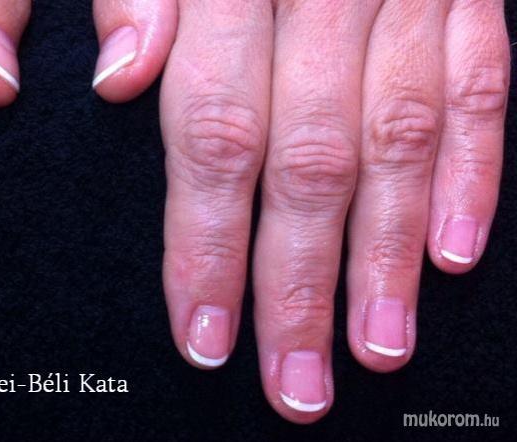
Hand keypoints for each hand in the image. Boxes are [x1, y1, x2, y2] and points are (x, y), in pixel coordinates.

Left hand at [92, 0, 509, 421]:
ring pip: (399, 138)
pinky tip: (459, 250)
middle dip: (300, 283)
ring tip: (374, 345)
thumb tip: (118, 77)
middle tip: (294, 380)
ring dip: (387, 254)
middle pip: (309, 161)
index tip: (203, 331)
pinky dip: (476, 169)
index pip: (214, 135)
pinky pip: (483, 80)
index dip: (207, 244)